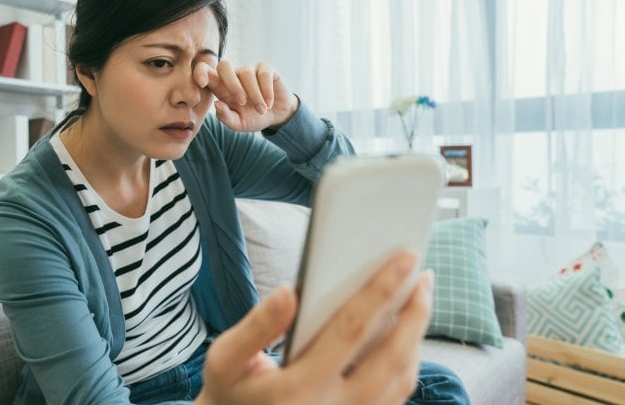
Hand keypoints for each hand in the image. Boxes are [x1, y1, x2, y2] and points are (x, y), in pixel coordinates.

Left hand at [193, 60, 298, 131]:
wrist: (276, 116)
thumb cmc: (253, 117)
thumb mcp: (238, 124)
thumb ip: (226, 117)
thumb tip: (216, 104)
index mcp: (221, 86)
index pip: (205, 71)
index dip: (200, 72)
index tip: (201, 82)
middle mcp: (234, 74)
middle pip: (224, 65)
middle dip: (232, 84)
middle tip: (241, 103)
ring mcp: (250, 69)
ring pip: (246, 74)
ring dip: (254, 95)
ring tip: (261, 110)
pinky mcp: (266, 68)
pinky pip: (263, 74)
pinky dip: (266, 91)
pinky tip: (269, 103)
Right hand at [194, 251, 432, 404]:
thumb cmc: (232, 392)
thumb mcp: (226, 359)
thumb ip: (257, 326)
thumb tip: (289, 291)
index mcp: (299, 389)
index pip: (350, 330)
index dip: (381, 290)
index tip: (404, 259)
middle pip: (391, 357)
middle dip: (415, 312)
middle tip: (424, 276)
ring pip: (401, 379)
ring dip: (416, 336)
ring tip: (419, 299)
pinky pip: (396, 396)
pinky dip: (408, 362)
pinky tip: (404, 335)